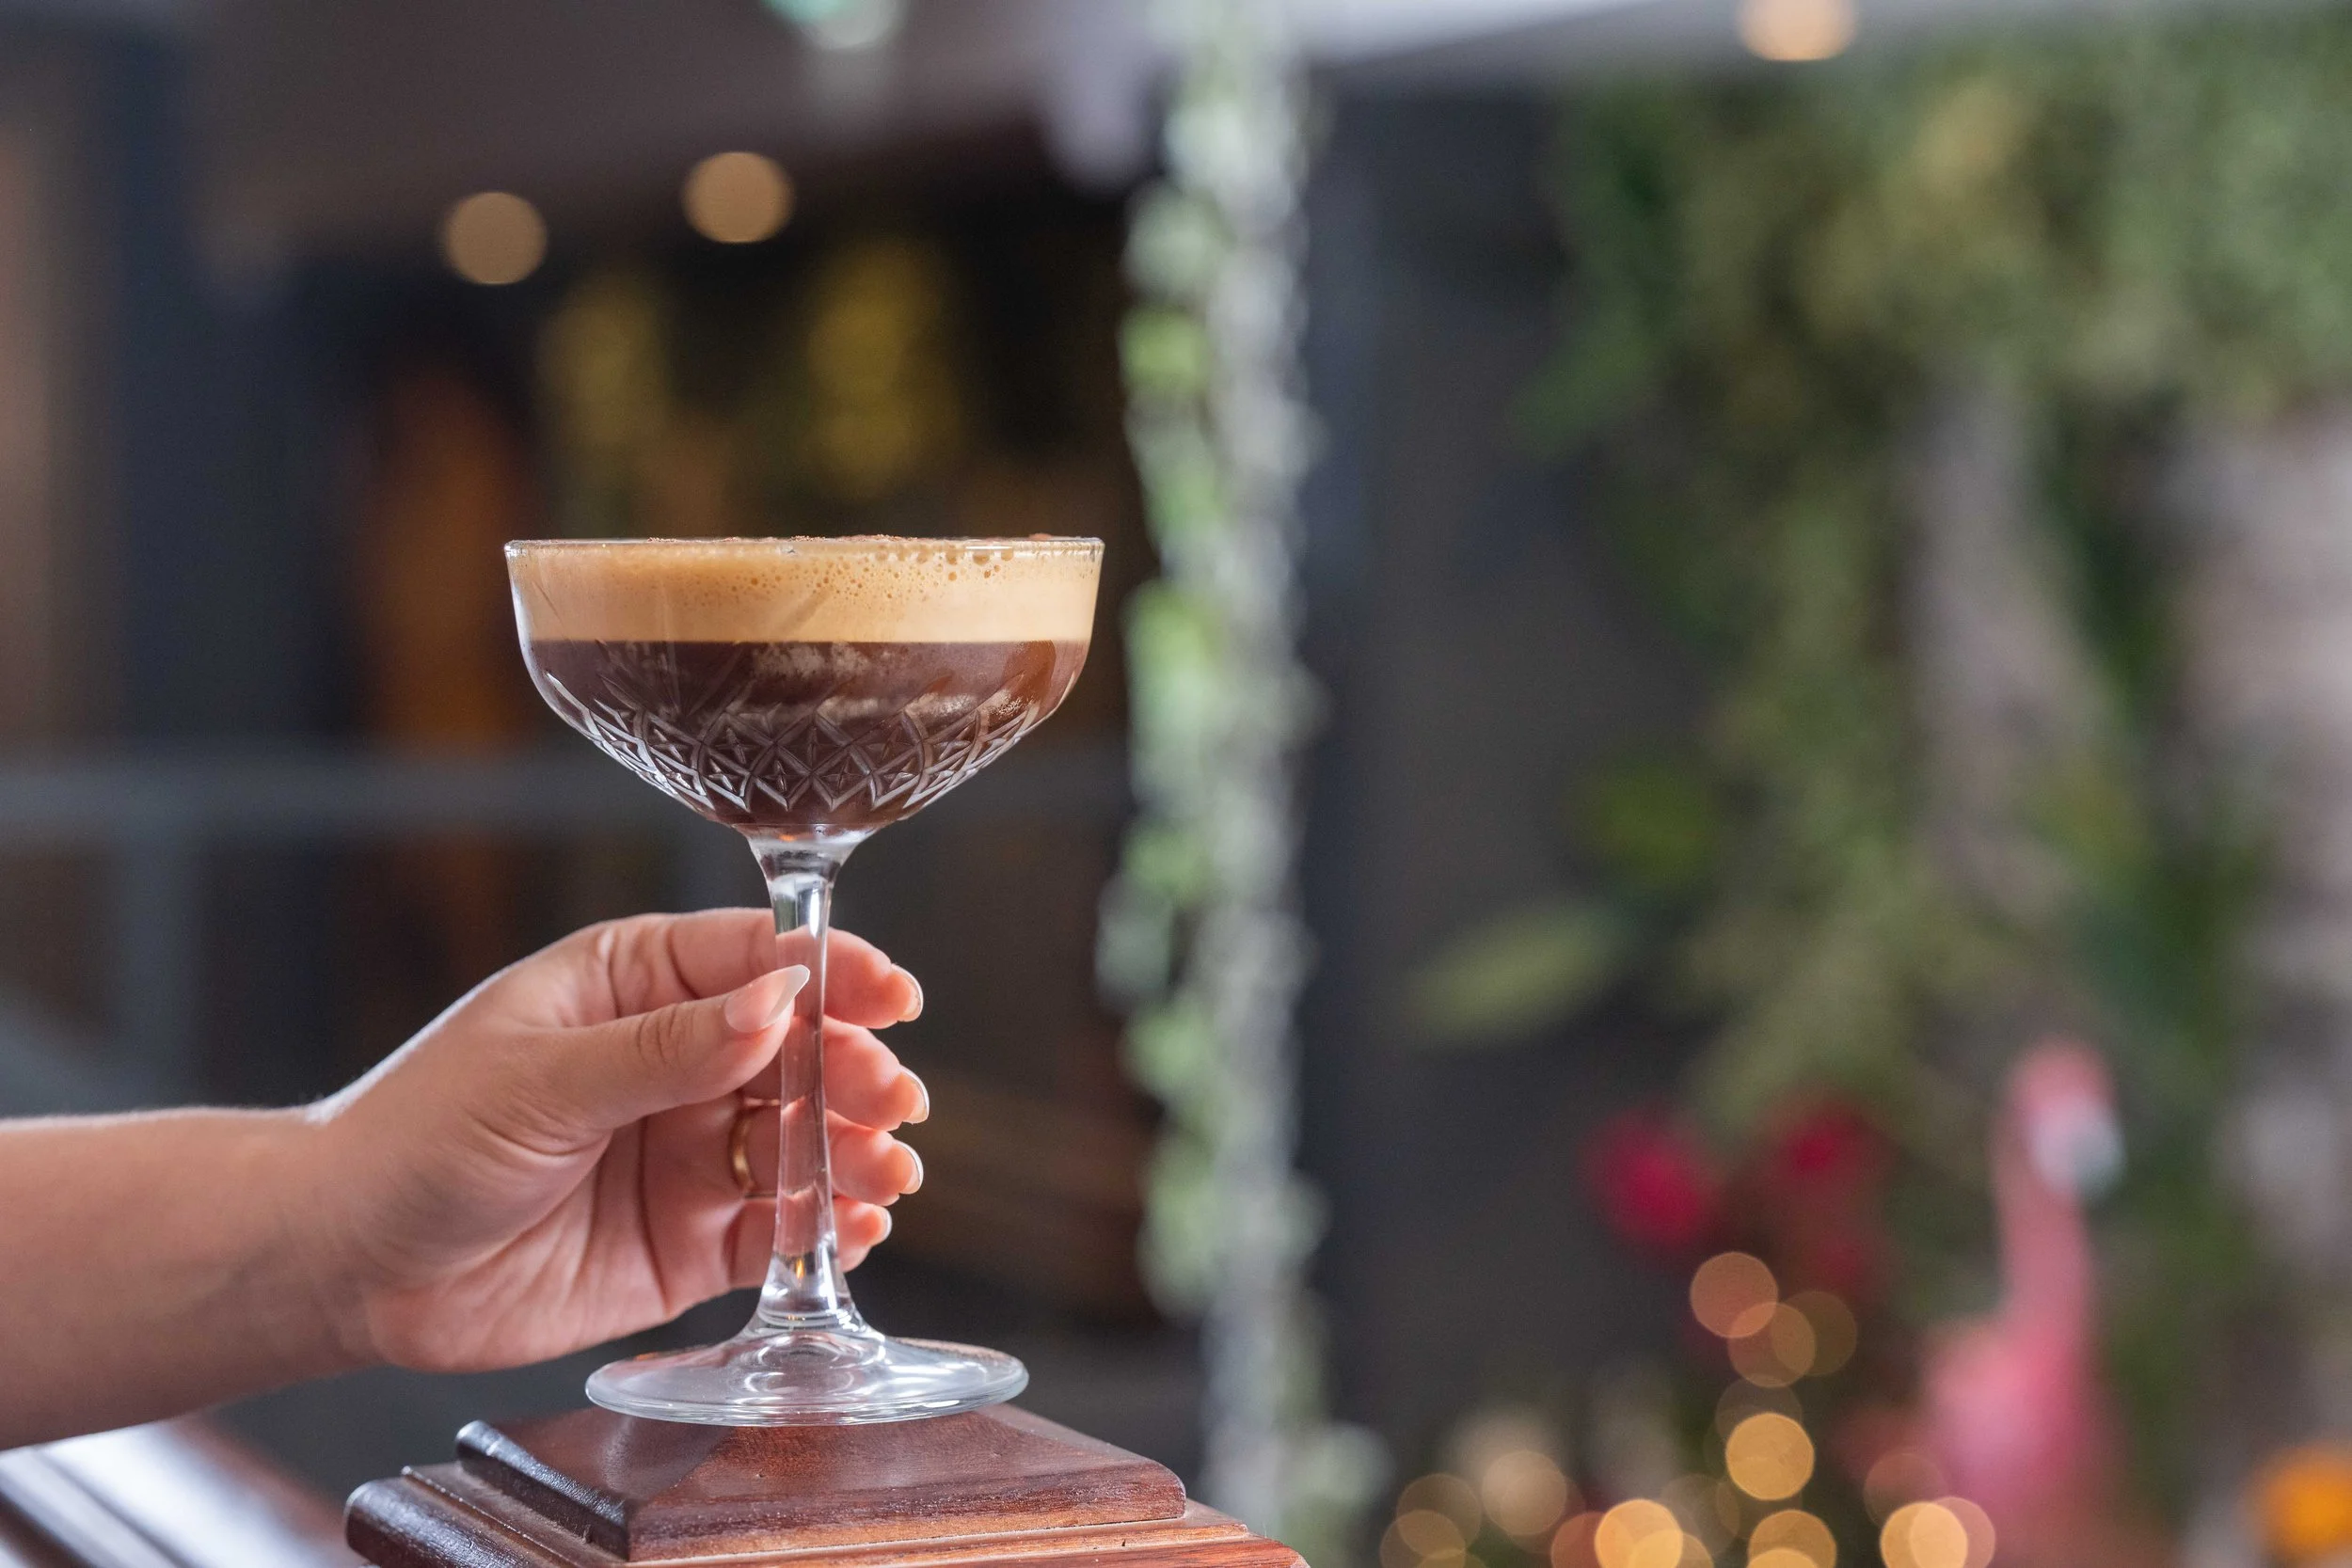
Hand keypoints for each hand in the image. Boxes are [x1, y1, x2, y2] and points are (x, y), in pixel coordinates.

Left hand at [297, 909, 927, 1372]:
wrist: (344, 1267)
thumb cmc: (414, 1139)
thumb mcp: (542, 1078)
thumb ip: (667, 1048)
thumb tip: (778, 1004)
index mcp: (633, 985)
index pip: (754, 960)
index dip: (832, 973)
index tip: (891, 997)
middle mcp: (673, 1062)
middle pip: (797, 1054)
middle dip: (852, 1074)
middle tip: (889, 1101)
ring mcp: (684, 1152)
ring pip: (799, 1143)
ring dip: (852, 1154)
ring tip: (887, 1174)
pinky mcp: (685, 1242)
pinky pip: (774, 1229)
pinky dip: (823, 1229)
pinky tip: (854, 1229)